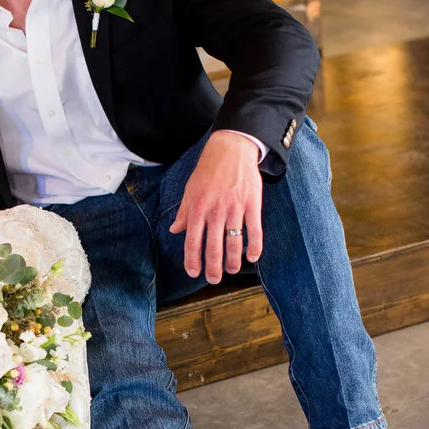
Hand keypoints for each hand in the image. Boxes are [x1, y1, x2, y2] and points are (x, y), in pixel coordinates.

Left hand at [169, 131, 262, 282]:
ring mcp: (234, 209)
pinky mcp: (252, 204)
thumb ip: (184, 213)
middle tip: (214, 279)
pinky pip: (254, 230)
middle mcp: (215, 212)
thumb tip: (174, 231)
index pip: (193, 241)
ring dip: (233, 261)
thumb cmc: (208, 170)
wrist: (230, 149)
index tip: (194, 273)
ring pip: (234, 242)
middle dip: (213, 267)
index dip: (193, 260)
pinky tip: (252, 257)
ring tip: (232, 270)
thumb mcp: (190, 190)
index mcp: (197, 209)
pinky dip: (255, 246)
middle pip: (213, 247)